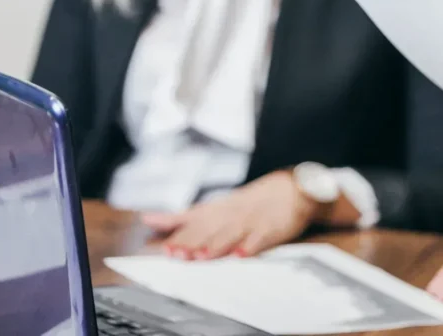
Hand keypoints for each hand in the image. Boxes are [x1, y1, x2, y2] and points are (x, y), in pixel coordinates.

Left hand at [140, 170, 324, 259]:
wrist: (294, 187)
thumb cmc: (251, 201)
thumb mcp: (216, 206)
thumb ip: (183, 216)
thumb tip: (148, 219)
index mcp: (218, 210)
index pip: (194, 222)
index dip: (180, 235)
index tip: (165, 248)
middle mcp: (232, 214)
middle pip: (210, 230)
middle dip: (193, 242)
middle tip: (177, 254)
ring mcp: (252, 221)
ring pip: (232, 234)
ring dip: (217, 245)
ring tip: (203, 256)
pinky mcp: (273, 228)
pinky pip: (261, 238)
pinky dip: (251, 246)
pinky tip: (241, 255)